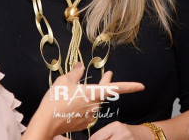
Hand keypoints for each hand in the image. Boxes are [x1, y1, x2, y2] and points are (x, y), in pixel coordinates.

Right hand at [25, 63, 144, 138]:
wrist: (46, 122)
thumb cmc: (56, 99)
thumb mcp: (64, 80)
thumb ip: (76, 72)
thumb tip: (81, 65)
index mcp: (94, 93)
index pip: (116, 89)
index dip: (130, 86)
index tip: (141, 86)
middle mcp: (95, 105)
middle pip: (104, 93)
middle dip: (106, 83)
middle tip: (108, 74)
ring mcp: (90, 116)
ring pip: (93, 102)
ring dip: (89, 96)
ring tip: (73, 92)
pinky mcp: (84, 123)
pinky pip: (87, 111)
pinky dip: (82, 106)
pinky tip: (71, 104)